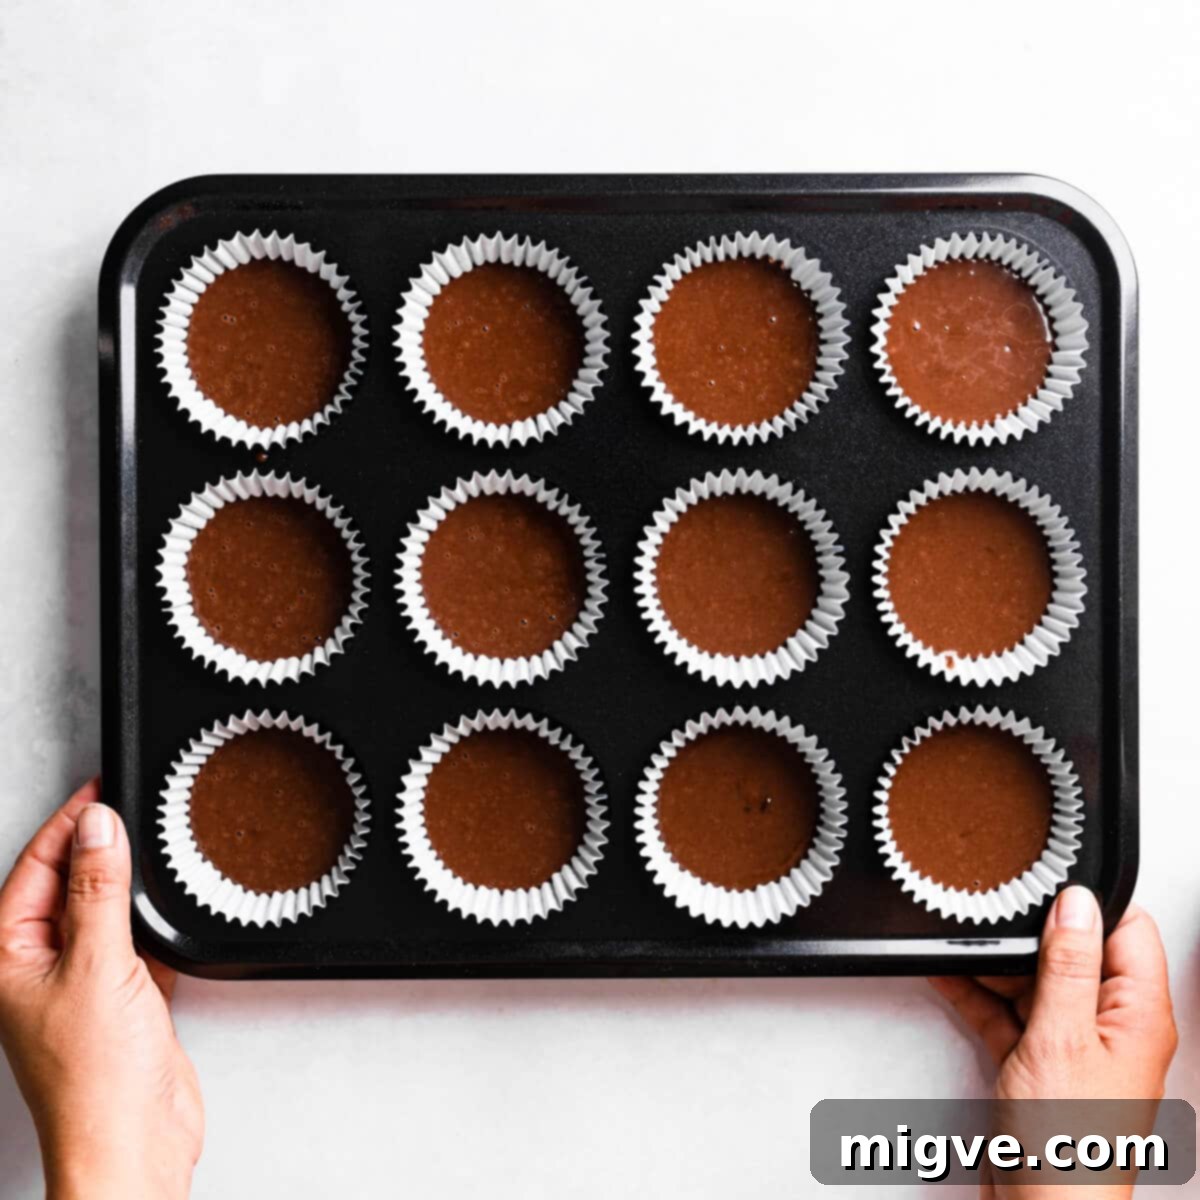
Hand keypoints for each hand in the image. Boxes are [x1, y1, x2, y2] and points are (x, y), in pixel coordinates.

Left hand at [0, 780, 202, 1199]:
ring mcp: (81, 985)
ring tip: (153, 846)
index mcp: (7, 959)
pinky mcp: (124, 1000)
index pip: (32, 869)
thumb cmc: (94, 1079)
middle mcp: (38, 969)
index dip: (66, 825)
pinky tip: (168, 908)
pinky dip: (152, 922)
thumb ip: (99, 890)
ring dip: (126, 883)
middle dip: (97, 847)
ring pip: (103, 912)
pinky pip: (135, 943)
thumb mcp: (97, 965)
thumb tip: (97, 826)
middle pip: (66, 886)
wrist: (135, 1143)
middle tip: (130, 807)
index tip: (101, 789)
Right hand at [930, 886, 1176, 1198]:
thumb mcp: (1061, 1037)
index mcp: (1137, 1015)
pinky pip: (1009, 1013)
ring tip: (960, 938)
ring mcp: (1074, 1045)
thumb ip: (1067, 966)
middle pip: (1074, 953)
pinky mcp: (1040, 1063)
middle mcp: (1112, 1026)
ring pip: (1036, 981)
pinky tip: (948, 974)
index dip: (1088, 903)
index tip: (1045, 886)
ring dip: (997, 964)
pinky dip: (979, 995)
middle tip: (994, 914)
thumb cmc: (1069, 1146)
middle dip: (1030, 933)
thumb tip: (1077, 903)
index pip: (1128, 931)